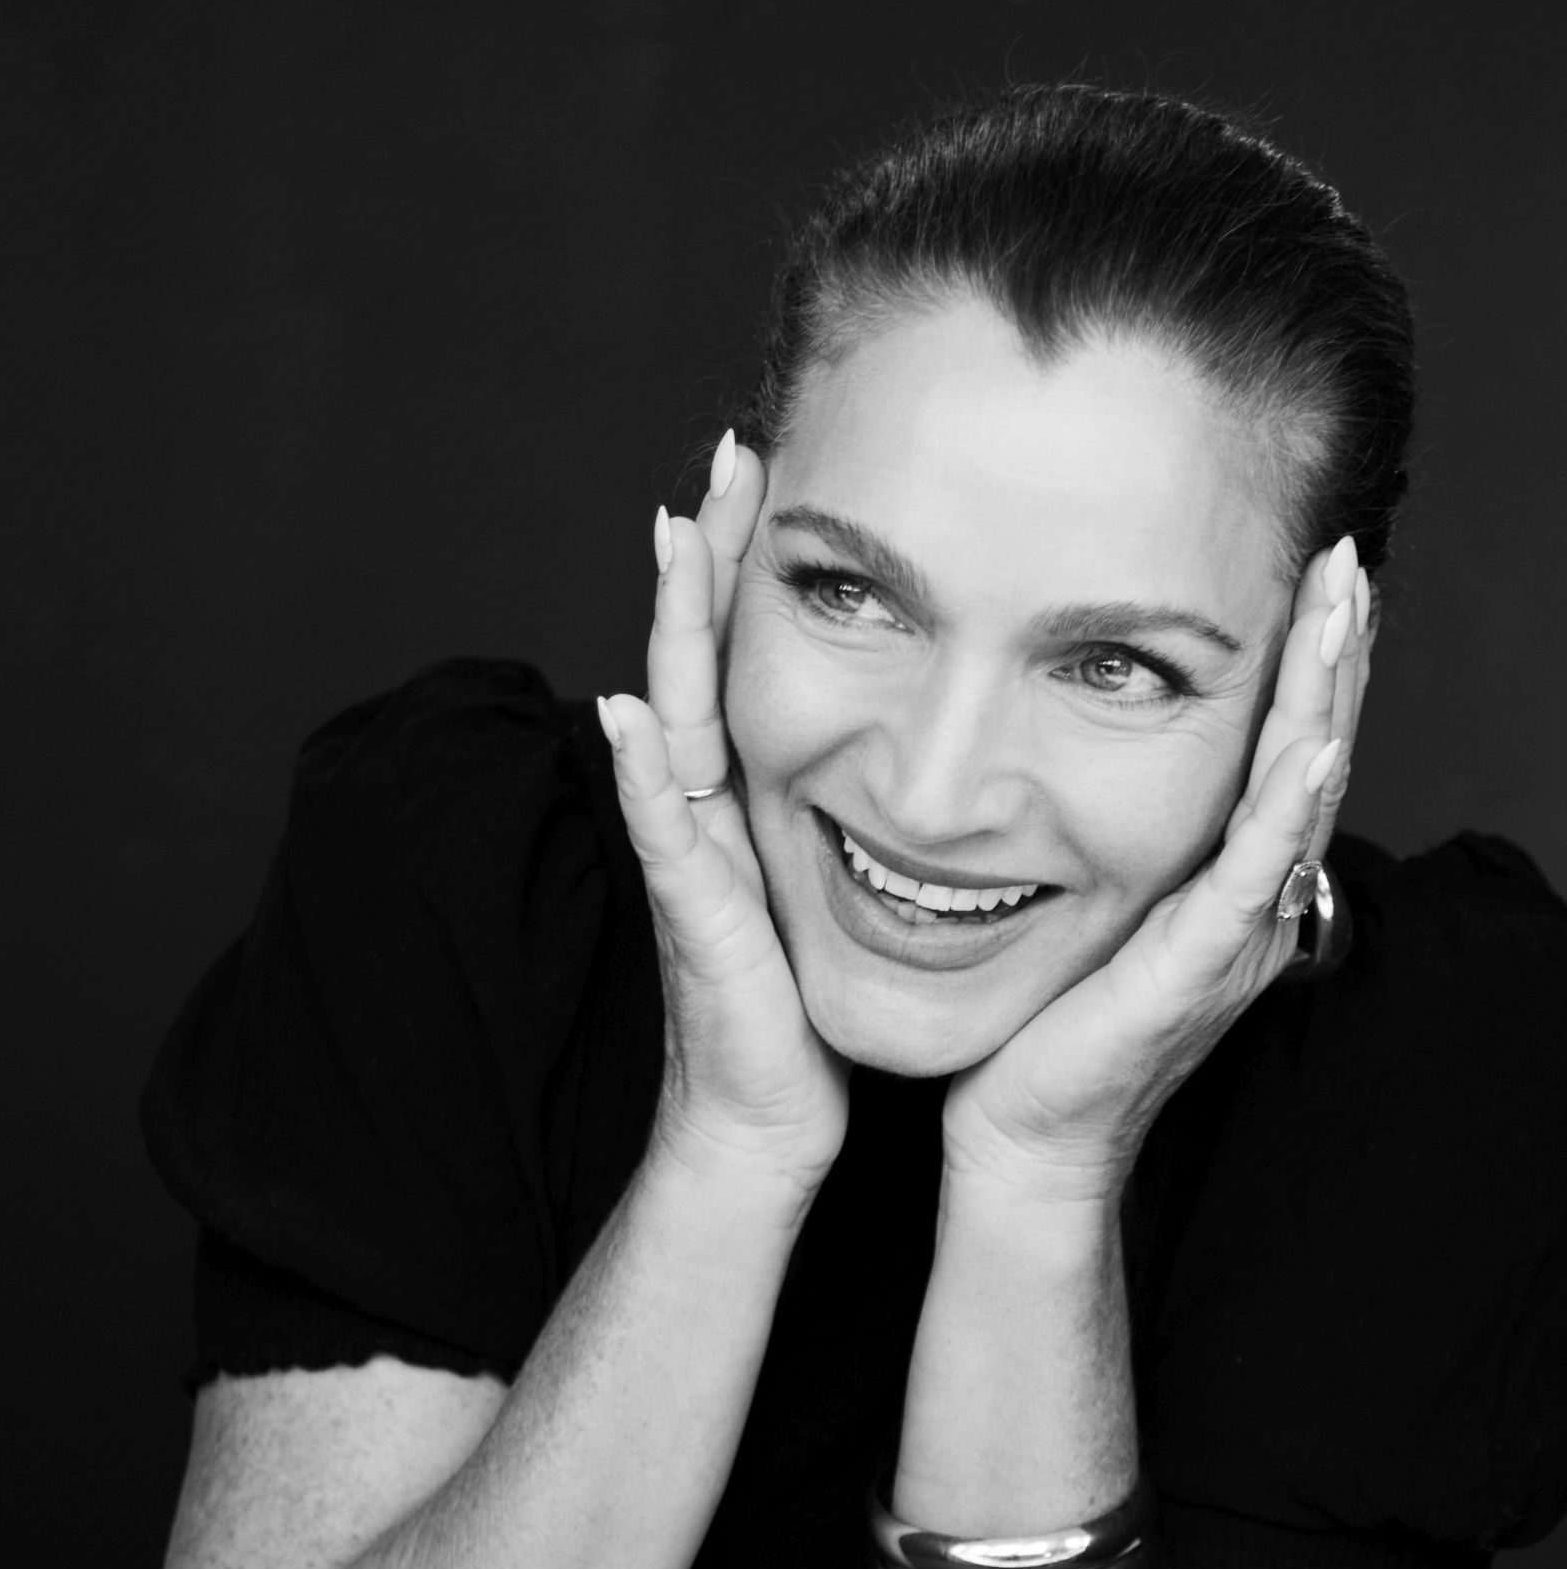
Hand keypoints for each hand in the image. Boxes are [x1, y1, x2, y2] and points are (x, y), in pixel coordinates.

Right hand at [598, 436, 849, 1194]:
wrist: (771, 1114)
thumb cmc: (809, 1002)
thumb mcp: (840, 878)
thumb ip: (860, 806)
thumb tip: (940, 734)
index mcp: (752, 793)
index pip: (750, 650)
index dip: (755, 560)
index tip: (778, 465)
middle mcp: (708, 808)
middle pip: (702, 654)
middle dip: (711, 553)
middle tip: (727, 454)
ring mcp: (691, 854)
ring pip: (672, 716)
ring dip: (670, 627)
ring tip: (670, 537)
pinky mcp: (694, 918)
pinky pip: (662, 835)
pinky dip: (638, 774)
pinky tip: (627, 716)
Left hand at [942, 536, 1370, 1204]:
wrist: (1023, 1137)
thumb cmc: (1040, 1024)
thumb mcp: (1085, 900)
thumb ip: (1107, 833)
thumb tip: (1073, 749)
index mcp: (1226, 878)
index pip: (1282, 748)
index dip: (1306, 663)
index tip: (1313, 573)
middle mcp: (1251, 901)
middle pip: (1310, 754)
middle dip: (1332, 653)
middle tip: (1346, 562)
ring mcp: (1234, 934)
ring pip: (1298, 796)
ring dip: (1325, 697)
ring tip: (1345, 611)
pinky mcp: (1196, 969)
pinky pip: (1255, 876)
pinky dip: (1286, 807)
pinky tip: (1311, 745)